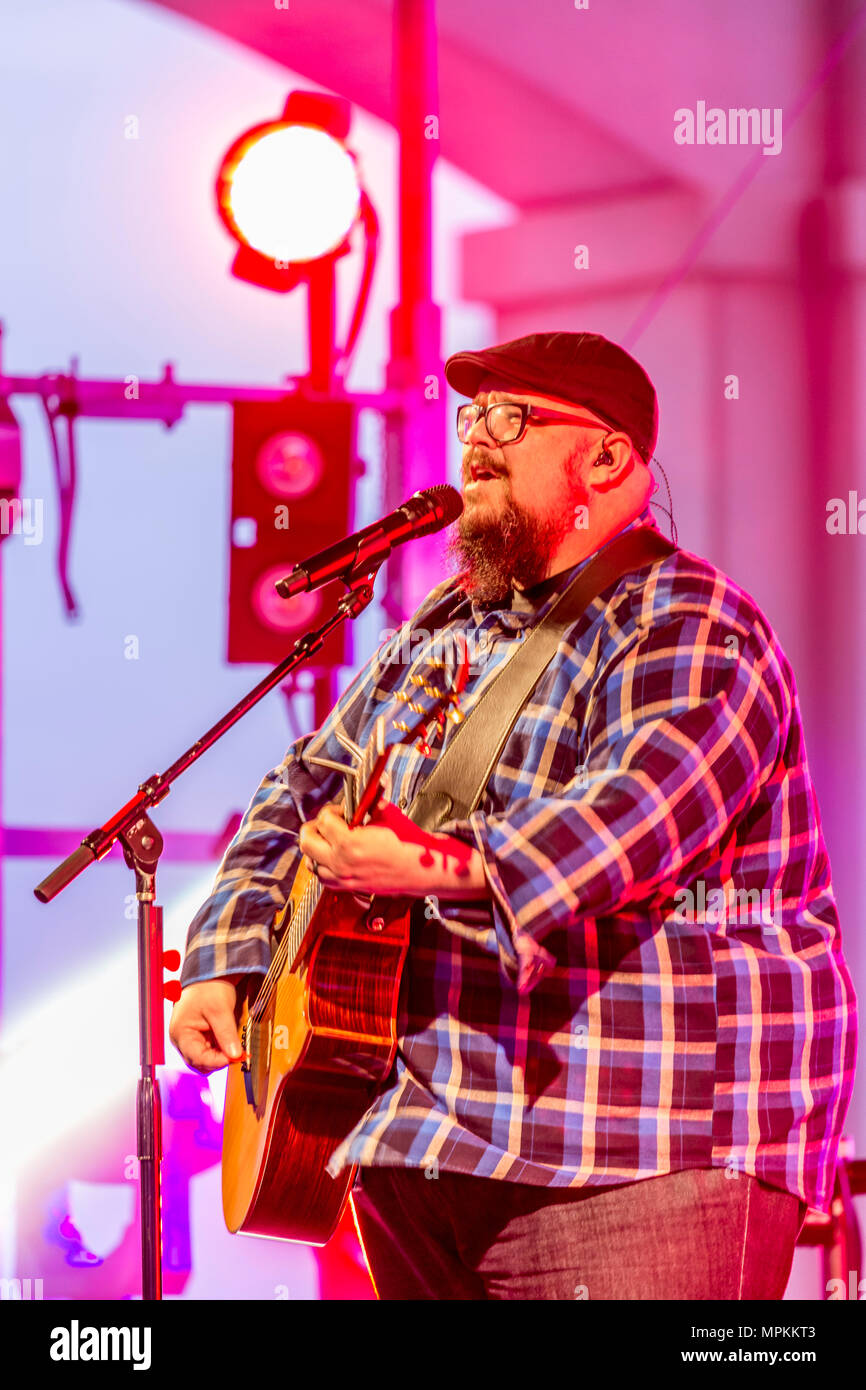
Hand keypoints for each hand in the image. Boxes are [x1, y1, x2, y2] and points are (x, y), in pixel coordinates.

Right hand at [169, 974, 247, 1074]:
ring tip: (236, 1048)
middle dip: (219, 1061)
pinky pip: (211, 1051)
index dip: (217, 1061)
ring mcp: (192, 1039)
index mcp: (181, 1033)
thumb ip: (226, 1034)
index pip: (197, 1058)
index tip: (235, 1058)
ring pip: (206, 1059)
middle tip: (239, 1054)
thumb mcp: (220, 1009)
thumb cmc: (208, 987)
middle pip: (200, 1063)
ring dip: (221, 1057)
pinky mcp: (201, 1037)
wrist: (210, 974)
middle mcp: (183, 1040)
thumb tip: (235, 1055)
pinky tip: (232, 1044)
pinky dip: (222, 1051)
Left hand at [298, 796, 488, 899]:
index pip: (323, 819)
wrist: (421, 868)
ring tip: (330, 840)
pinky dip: (323, 866)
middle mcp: (340, 863)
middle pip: (307, 841)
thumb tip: (360, 795)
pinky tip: (335, 856)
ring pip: (310, 862)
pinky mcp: (348, 887)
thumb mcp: (386, 814)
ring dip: (316, 848)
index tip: (342, 810)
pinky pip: (323, 877)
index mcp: (348, 843)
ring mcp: (342, 878)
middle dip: (315, 827)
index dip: (332, 810)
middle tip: (327, 822)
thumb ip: (367, 803)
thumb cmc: (408, 843)